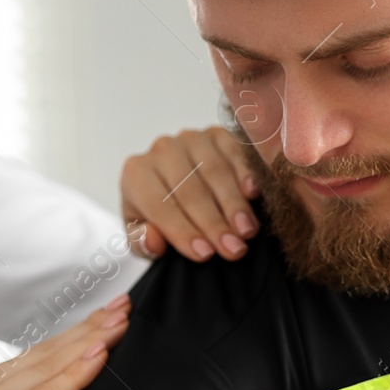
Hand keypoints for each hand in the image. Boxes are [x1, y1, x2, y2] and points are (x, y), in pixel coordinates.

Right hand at [0, 295, 130, 389]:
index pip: (30, 358)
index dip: (70, 337)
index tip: (102, 319)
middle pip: (41, 354)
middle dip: (86, 329)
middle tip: (122, 306)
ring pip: (43, 369)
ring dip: (87, 342)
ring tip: (120, 322)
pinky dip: (71, 378)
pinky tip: (97, 359)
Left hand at [120, 126, 260, 261]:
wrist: (177, 188)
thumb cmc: (159, 217)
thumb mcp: (142, 237)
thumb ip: (143, 243)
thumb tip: (153, 241)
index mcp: (136, 174)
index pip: (159, 205)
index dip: (182, 231)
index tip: (205, 254)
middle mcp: (162, 150)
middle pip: (189, 189)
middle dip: (213, 223)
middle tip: (233, 250)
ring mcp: (192, 139)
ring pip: (214, 171)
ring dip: (232, 204)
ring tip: (246, 232)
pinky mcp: (219, 134)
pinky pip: (234, 152)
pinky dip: (245, 173)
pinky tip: (254, 194)